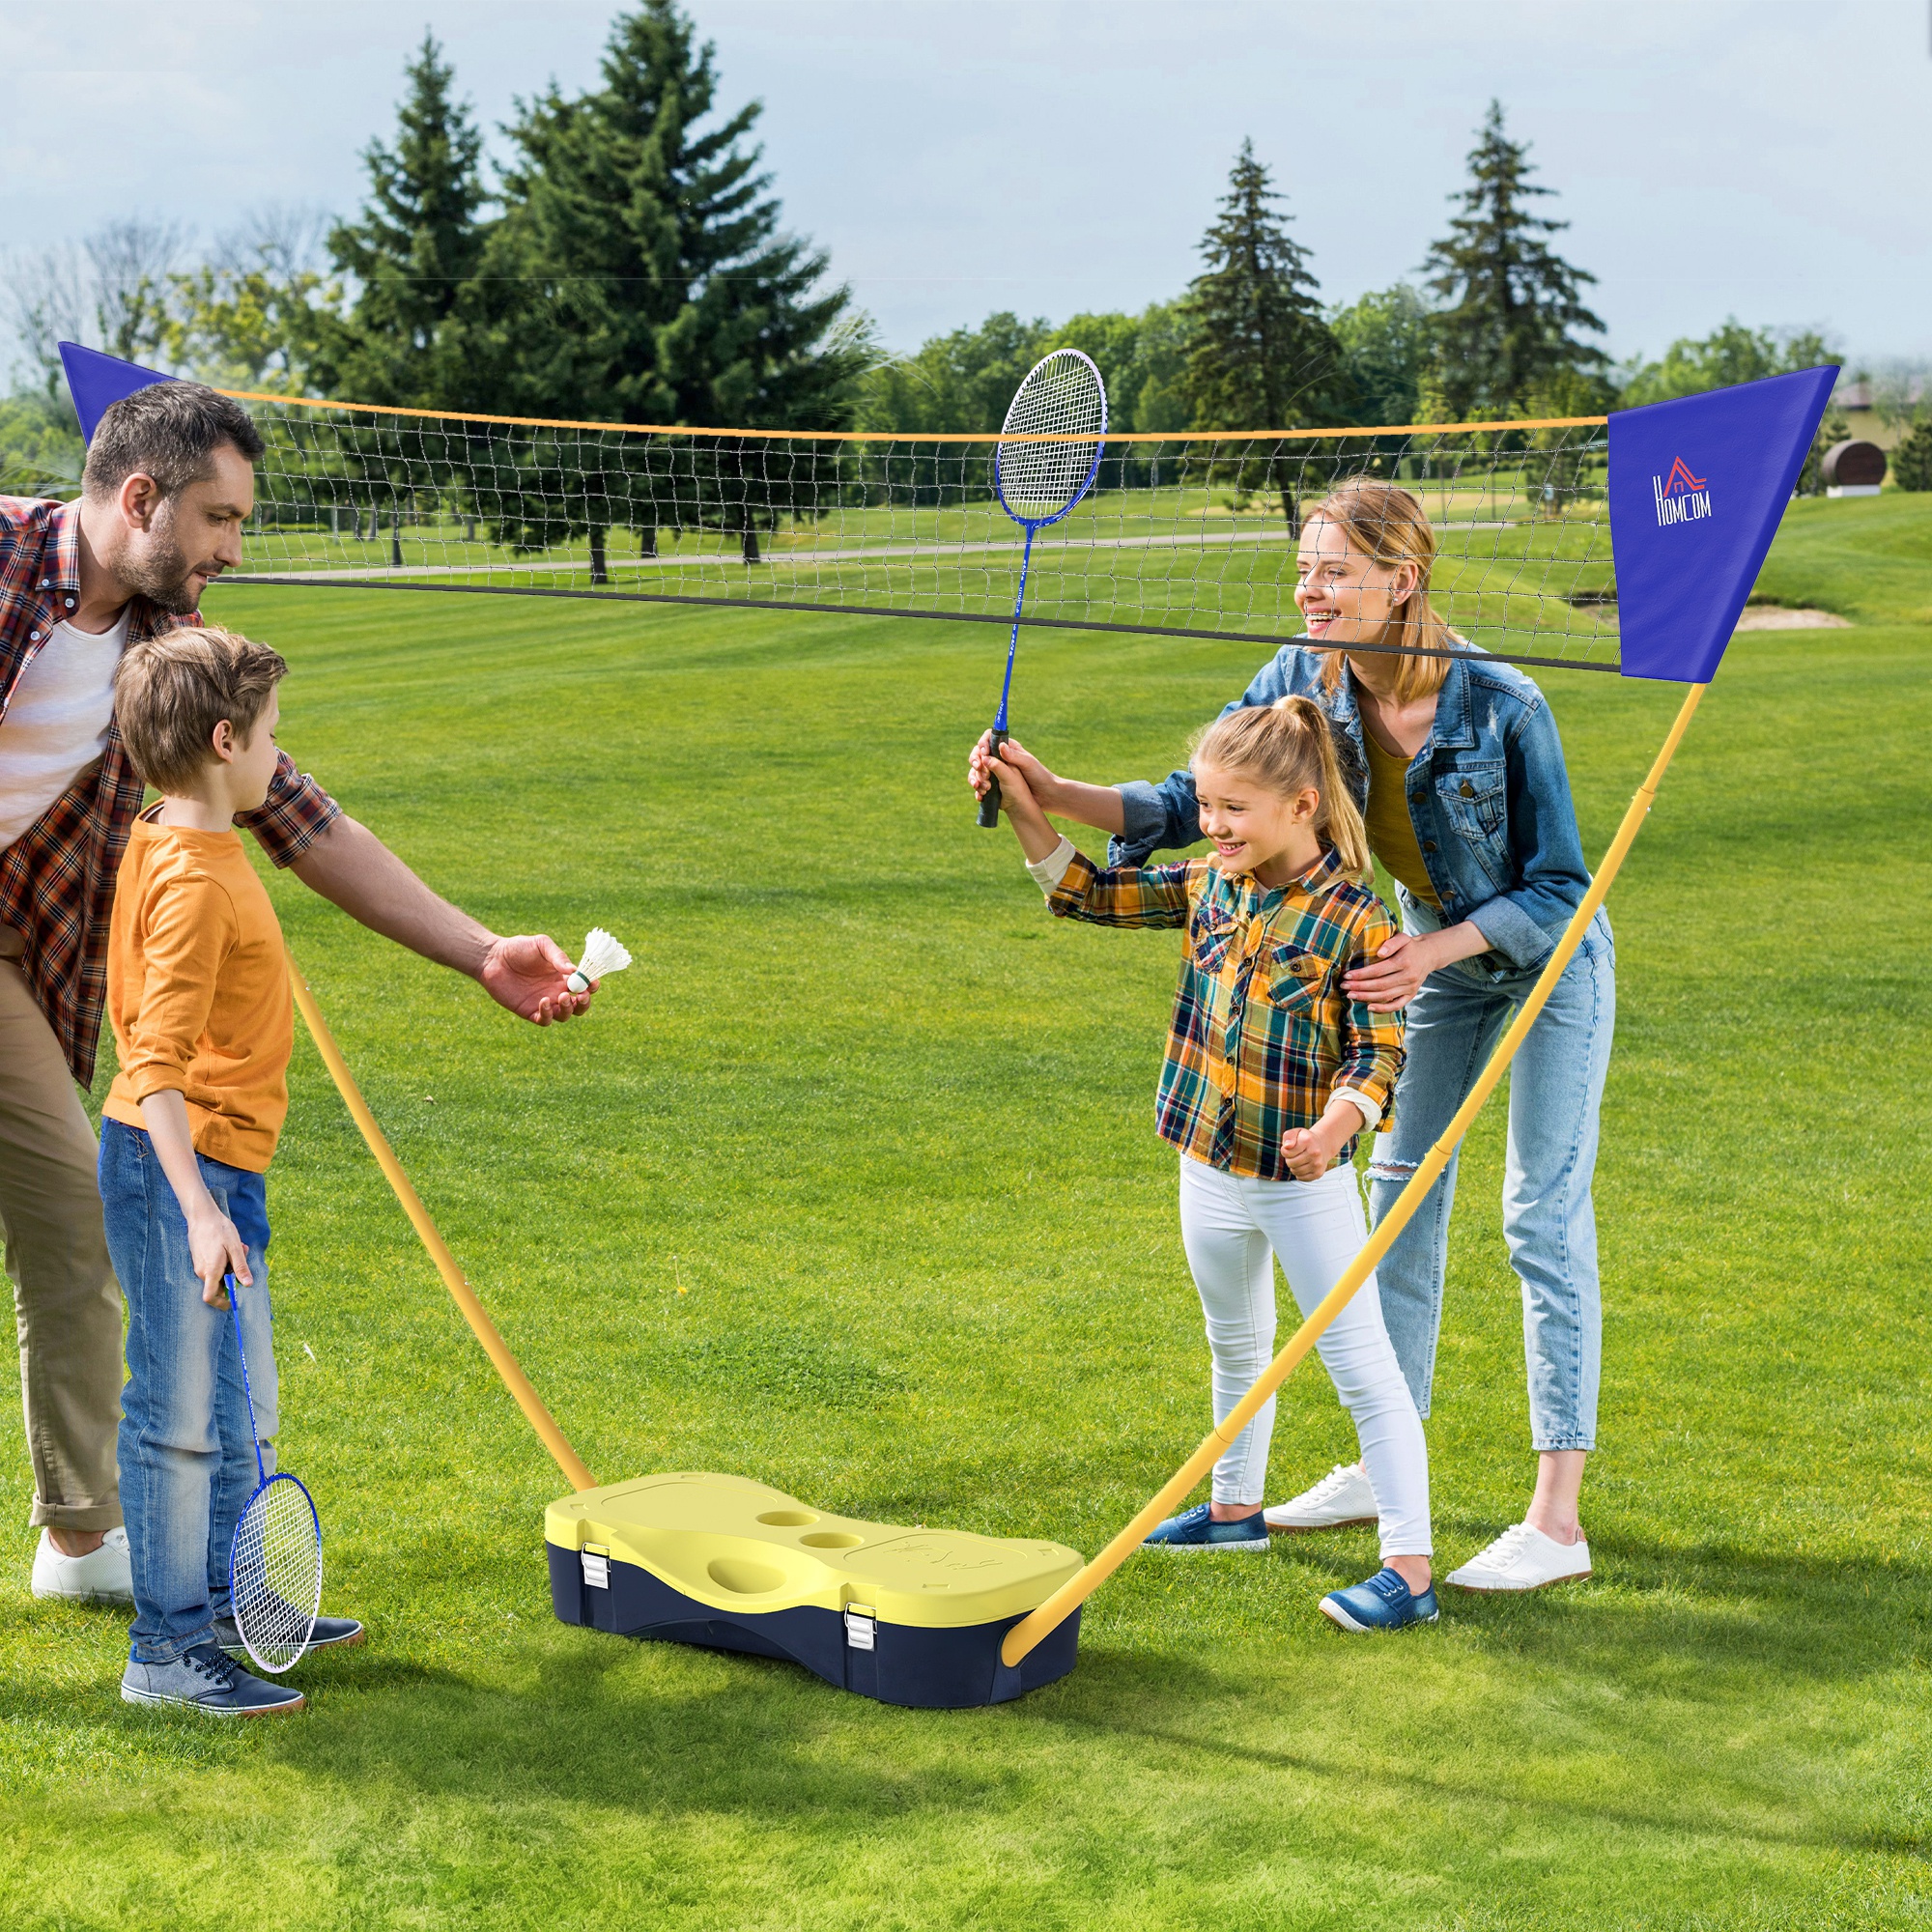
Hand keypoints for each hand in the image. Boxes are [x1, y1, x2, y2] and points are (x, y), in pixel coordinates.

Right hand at [187, 1206, 250, 1306]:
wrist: (201, 1216)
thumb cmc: (219, 1230)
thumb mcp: (235, 1248)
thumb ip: (241, 1268)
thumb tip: (247, 1285)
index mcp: (210, 1271)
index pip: (210, 1297)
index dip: (221, 1303)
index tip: (234, 1301)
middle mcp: (202, 1272)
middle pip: (219, 1285)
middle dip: (234, 1276)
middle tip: (244, 1257)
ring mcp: (200, 1266)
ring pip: (219, 1274)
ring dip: (232, 1266)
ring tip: (240, 1248)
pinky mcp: (200, 1260)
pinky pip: (215, 1267)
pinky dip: (226, 1261)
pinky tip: (232, 1246)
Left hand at [479, 933, 594, 1025]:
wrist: (492, 958)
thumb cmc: (518, 948)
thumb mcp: (541, 945)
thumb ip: (558, 956)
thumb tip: (575, 971)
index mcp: (563, 976)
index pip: (584, 986)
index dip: (592, 987)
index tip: (593, 983)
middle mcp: (556, 991)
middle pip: (579, 1006)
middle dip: (584, 1003)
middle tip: (580, 995)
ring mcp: (544, 1003)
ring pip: (565, 1015)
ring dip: (568, 1009)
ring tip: (562, 996)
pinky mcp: (528, 1011)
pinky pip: (545, 1020)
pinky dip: (549, 1014)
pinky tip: (544, 1001)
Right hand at [968, 732, 1058, 809]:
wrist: (1045, 796)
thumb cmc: (1039, 776)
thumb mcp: (1027, 764)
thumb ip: (1013, 756)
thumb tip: (1000, 745)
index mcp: (1008, 749)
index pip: (989, 739)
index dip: (983, 743)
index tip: (984, 753)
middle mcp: (1000, 758)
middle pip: (980, 753)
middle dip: (975, 759)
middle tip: (978, 767)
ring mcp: (996, 771)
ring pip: (978, 769)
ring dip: (975, 775)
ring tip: (980, 785)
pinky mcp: (995, 784)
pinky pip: (981, 783)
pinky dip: (978, 788)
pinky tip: (981, 795)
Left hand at [1281, 1120, 1346, 1180]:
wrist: (1322, 1146)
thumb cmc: (1305, 1139)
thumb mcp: (1296, 1132)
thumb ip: (1288, 1136)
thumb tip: (1286, 1146)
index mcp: (1307, 1141)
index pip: (1286, 1152)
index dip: (1285, 1151)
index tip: (1291, 1148)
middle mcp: (1315, 1152)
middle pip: (1290, 1163)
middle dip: (1289, 1159)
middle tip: (1295, 1155)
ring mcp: (1318, 1164)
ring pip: (1295, 1171)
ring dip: (1294, 1167)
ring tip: (1300, 1160)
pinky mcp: (1318, 1173)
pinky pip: (1301, 1178)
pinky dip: (1299, 1174)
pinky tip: (1304, 1166)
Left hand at [1342, 929, 1439, 1012]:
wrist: (1429, 955)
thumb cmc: (1410, 946)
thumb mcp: (1403, 938)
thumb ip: (1391, 943)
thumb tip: (1379, 953)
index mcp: (1404, 962)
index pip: (1379, 971)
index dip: (1361, 974)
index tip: (1347, 975)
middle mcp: (1408, 977)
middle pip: (1380, 985)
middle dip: (1360, 987)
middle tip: (1344, 986)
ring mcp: (1410, 988)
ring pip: (1386, 996)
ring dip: (1366, 997)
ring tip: (1350, 995)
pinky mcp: (1411, 995)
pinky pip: (1396, 1005)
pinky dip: (1383, 1009)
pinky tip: (1368, 1007)